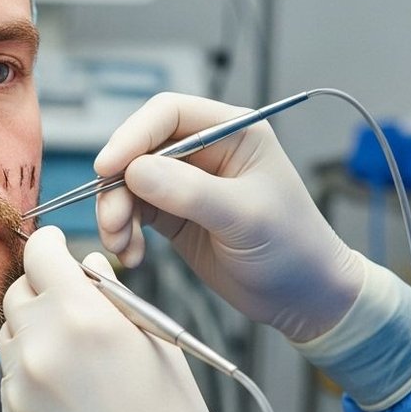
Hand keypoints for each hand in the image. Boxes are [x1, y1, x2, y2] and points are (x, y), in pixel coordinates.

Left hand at [0, 226, 251, 411]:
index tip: (56, 250)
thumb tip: (86, 264)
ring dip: (33, 334)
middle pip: (17, 292)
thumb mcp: (157, 341)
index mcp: (82, 317)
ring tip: (74, 361)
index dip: (50, 246)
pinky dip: (30, 376)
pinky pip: (9, 379)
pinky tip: (67, 397)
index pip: (40, 253)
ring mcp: (19, 386)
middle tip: (71, 310)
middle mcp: (41, 346)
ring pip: (9, 335)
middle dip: (42, 292)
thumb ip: (113, 295)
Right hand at [95, 92, 365, 341]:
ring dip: (116, 213)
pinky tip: (132, 254)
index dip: (132, 135)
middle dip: (118, 185)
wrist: (302, 297)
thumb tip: (135, 171)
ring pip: (130, 183)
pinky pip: (134, 212)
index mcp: (233, 132)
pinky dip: (124, 232)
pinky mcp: (174, 213)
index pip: (168, 114)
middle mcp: (206, 150)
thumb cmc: (293, 248)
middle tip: (112, 222)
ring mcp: (187, 182)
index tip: (107, 167)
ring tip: (121, 245)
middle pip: (139, 149)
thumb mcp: (245, 217)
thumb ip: (190, 192)